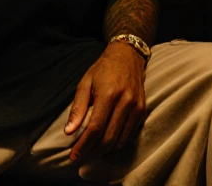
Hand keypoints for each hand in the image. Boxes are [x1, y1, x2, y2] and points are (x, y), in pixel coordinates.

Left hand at [63, 42, 147, 161]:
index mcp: (109, 94)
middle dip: (92, 152)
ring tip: (90, 152)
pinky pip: (129, 134)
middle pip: (109, 138)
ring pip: (120, 140)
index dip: (83, 145)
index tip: (73, 155)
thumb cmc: (103, 69)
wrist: (128, 56)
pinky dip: (116, 142)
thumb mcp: (85, 83)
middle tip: (80, 157)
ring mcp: (136, 107)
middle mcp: (125, 102)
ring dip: (104, 151)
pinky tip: (105, 143)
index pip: (95, 128)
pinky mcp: (142, 110)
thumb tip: (69, 132)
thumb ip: (78, 108)